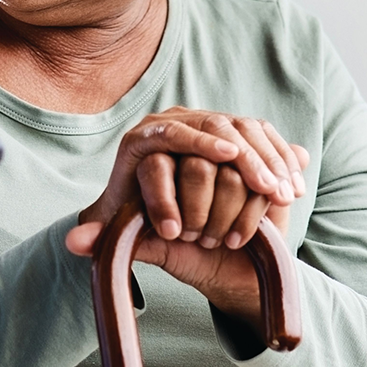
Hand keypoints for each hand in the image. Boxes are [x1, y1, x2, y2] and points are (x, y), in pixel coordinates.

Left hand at [65, 109, 309, 326]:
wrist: (191, 233)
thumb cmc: (156, 234)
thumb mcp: (132, 238)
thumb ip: (105, 239)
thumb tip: (74, 243)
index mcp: (141, 142)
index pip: (166, 133)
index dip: (196, 144)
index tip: (224, 158)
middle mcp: (174, 124)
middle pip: (212, 126)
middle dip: (242, 158)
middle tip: (263, 186)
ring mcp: (211, 125)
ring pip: (244, 129)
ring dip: (266, 162)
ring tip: (280, 193)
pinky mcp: (242, 134)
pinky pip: (266, 137)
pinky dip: (281, 161)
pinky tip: (292, 189)